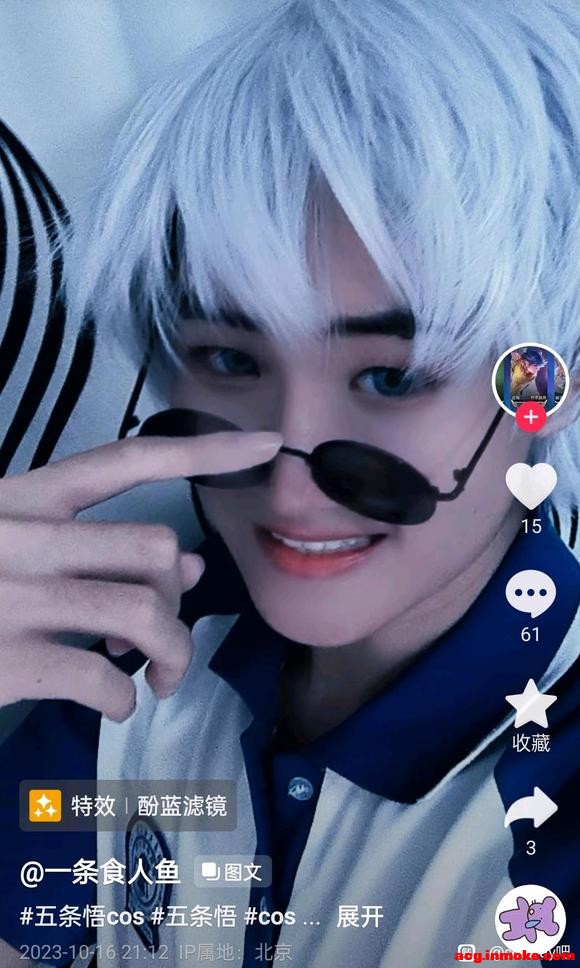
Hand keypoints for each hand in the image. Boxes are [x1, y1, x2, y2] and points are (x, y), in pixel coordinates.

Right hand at [0, 430, 280, 720]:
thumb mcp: (10, 545)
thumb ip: (94, 547)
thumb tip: (192, 568)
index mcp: (21, 498)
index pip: (127, 459)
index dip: (205, 449)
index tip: (267, 442)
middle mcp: (21, 536)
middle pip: (156, 548)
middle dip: (178, 597)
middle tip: (165, 632)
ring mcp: (12, 598)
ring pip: (144, 613)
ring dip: (172, 654)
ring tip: (162, 674)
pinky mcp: (6, 661)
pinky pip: (104, 679)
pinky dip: (125, 700)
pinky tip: (115, 703)